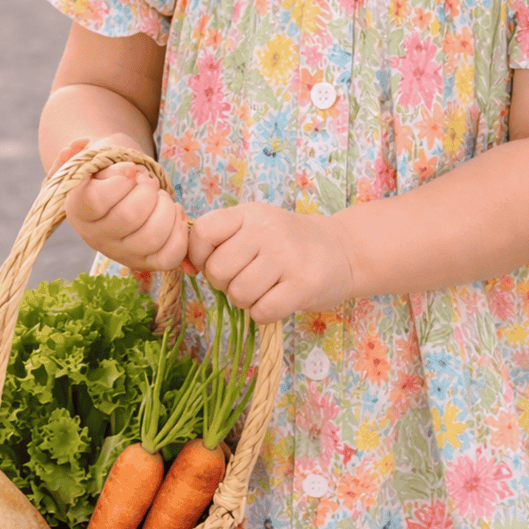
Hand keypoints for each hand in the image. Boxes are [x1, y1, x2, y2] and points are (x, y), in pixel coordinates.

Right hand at [62, 132, 188, 272]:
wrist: (123, 185)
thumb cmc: (111, 168)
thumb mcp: (99, 154)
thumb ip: (90, 153)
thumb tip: (92, 154)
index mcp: (77, 209)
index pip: (95, 201)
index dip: (120, 181)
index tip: (130, 169)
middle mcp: (95, 237)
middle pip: (128, 218)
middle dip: (147, 191)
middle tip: (148, 181)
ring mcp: (120, 253)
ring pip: (151, 238)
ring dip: (165, 208)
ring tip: (161, 196)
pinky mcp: (145, 262)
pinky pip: (169, 257)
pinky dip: (179, 231)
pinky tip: (174, 211)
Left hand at [187, 204, 355, 323]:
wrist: (344, 249)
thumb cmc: (290, 242)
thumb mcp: (256, 226)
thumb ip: (222, 239)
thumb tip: (184, 265)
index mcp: (249, 214)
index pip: (203, 232)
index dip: (197, 256)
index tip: (209, 264)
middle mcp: (267, 230)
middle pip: (218, 270)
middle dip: (225, 284)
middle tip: (246, 279)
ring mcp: (286, 257)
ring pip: (239, 294)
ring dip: (246, 301)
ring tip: (264, 289)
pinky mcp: (303, 285)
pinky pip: (262, 311)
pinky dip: (263, 314)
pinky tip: (277, 301)